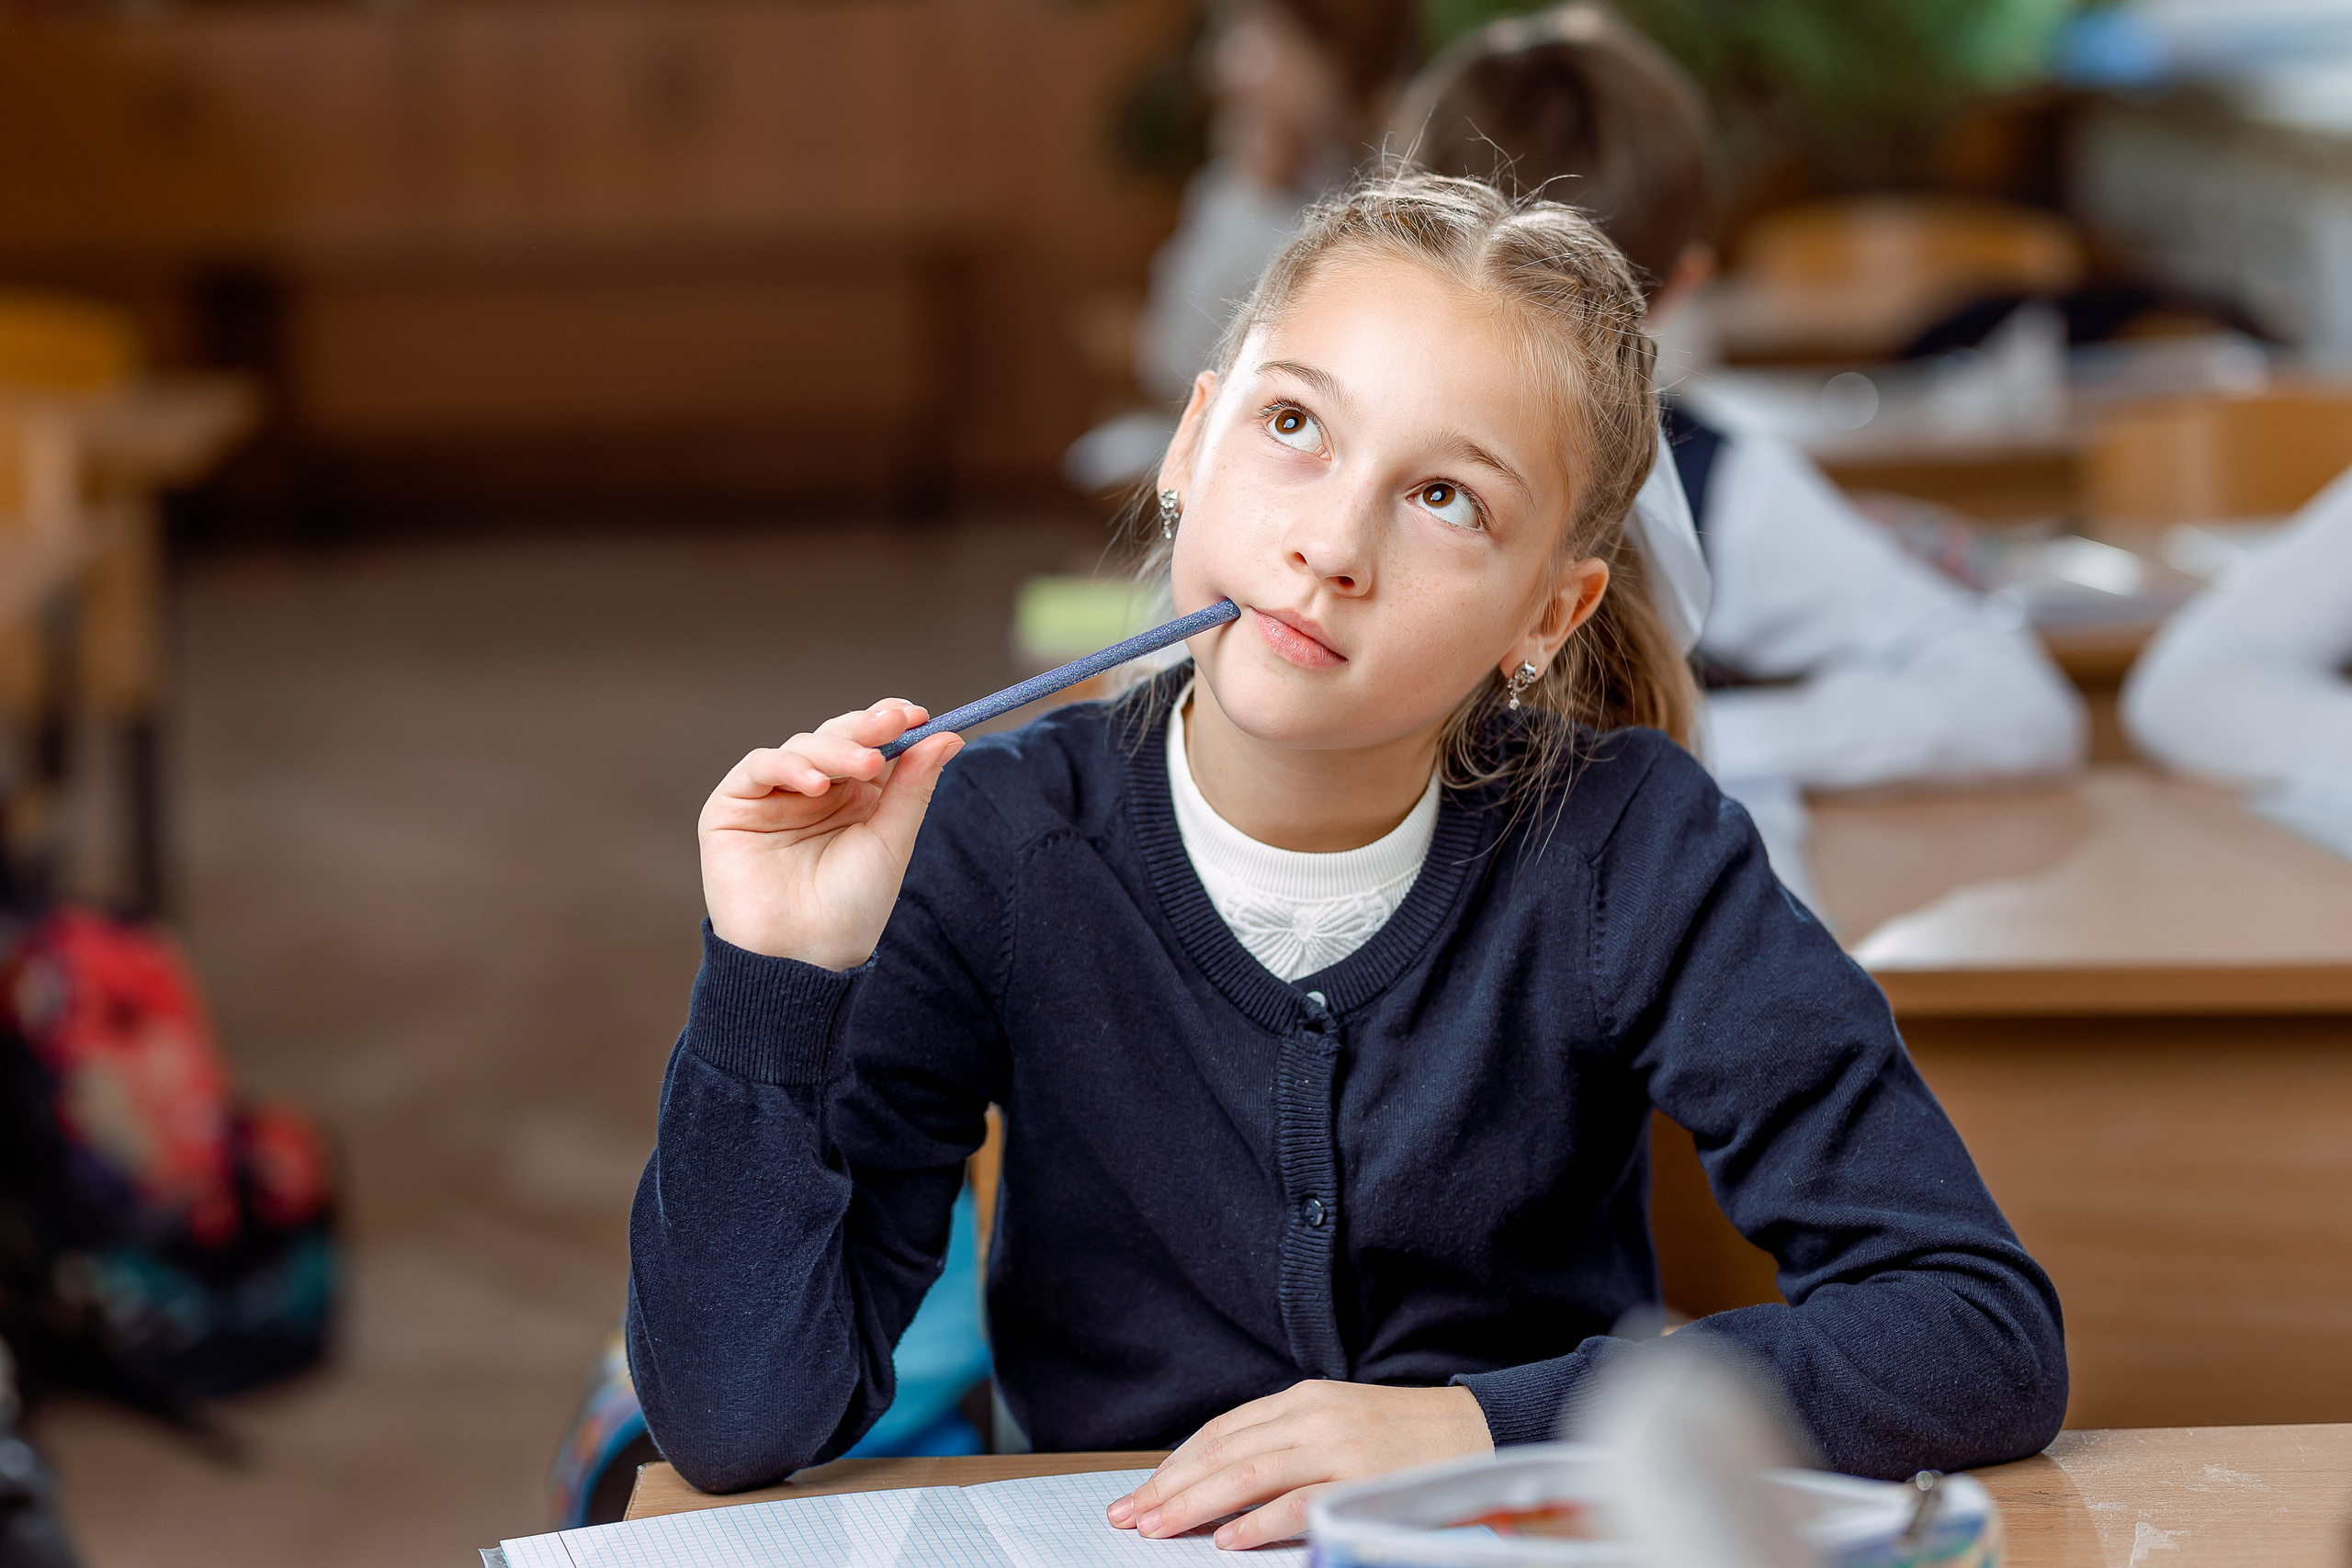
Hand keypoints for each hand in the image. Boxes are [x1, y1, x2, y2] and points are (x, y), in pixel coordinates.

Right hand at [698, 700, 962, 969]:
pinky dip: (789, 766)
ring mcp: (773, 795)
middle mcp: (814, 790)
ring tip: (865, 764)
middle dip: (867, 727)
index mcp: (854, 796)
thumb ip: (912, 787)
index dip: (890, 722)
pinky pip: (760, 767)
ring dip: (836, 749)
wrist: (803, 955)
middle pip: (838, 738)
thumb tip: (947, 736)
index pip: (870, 742)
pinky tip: (817, 783)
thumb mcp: (891, 842)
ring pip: (803, 746)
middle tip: (894, 722)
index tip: (916, 714)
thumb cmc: (852, 906)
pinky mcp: (734, 805)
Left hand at [1106, 1382, 1491, 1550]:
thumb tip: (1224, 1480)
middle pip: (1223, 1451)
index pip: (1221, 1431)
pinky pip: (1299, 1503)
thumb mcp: (1338, 1423)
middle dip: (1171, 1486)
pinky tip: (1227, 1539)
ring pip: (1248, 1472)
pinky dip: (1259, 1521)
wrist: (1481, 1432)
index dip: (1176, 1463)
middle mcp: (1313, 1415)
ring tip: (1159, 1527)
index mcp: (1303, 1399)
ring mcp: (1337, 1446)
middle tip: (1130, 1516)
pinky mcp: (1363, 1479)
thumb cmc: (1406, 1437)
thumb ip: (1286, 1443)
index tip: (1141, 1492)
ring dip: (1196, 1502)